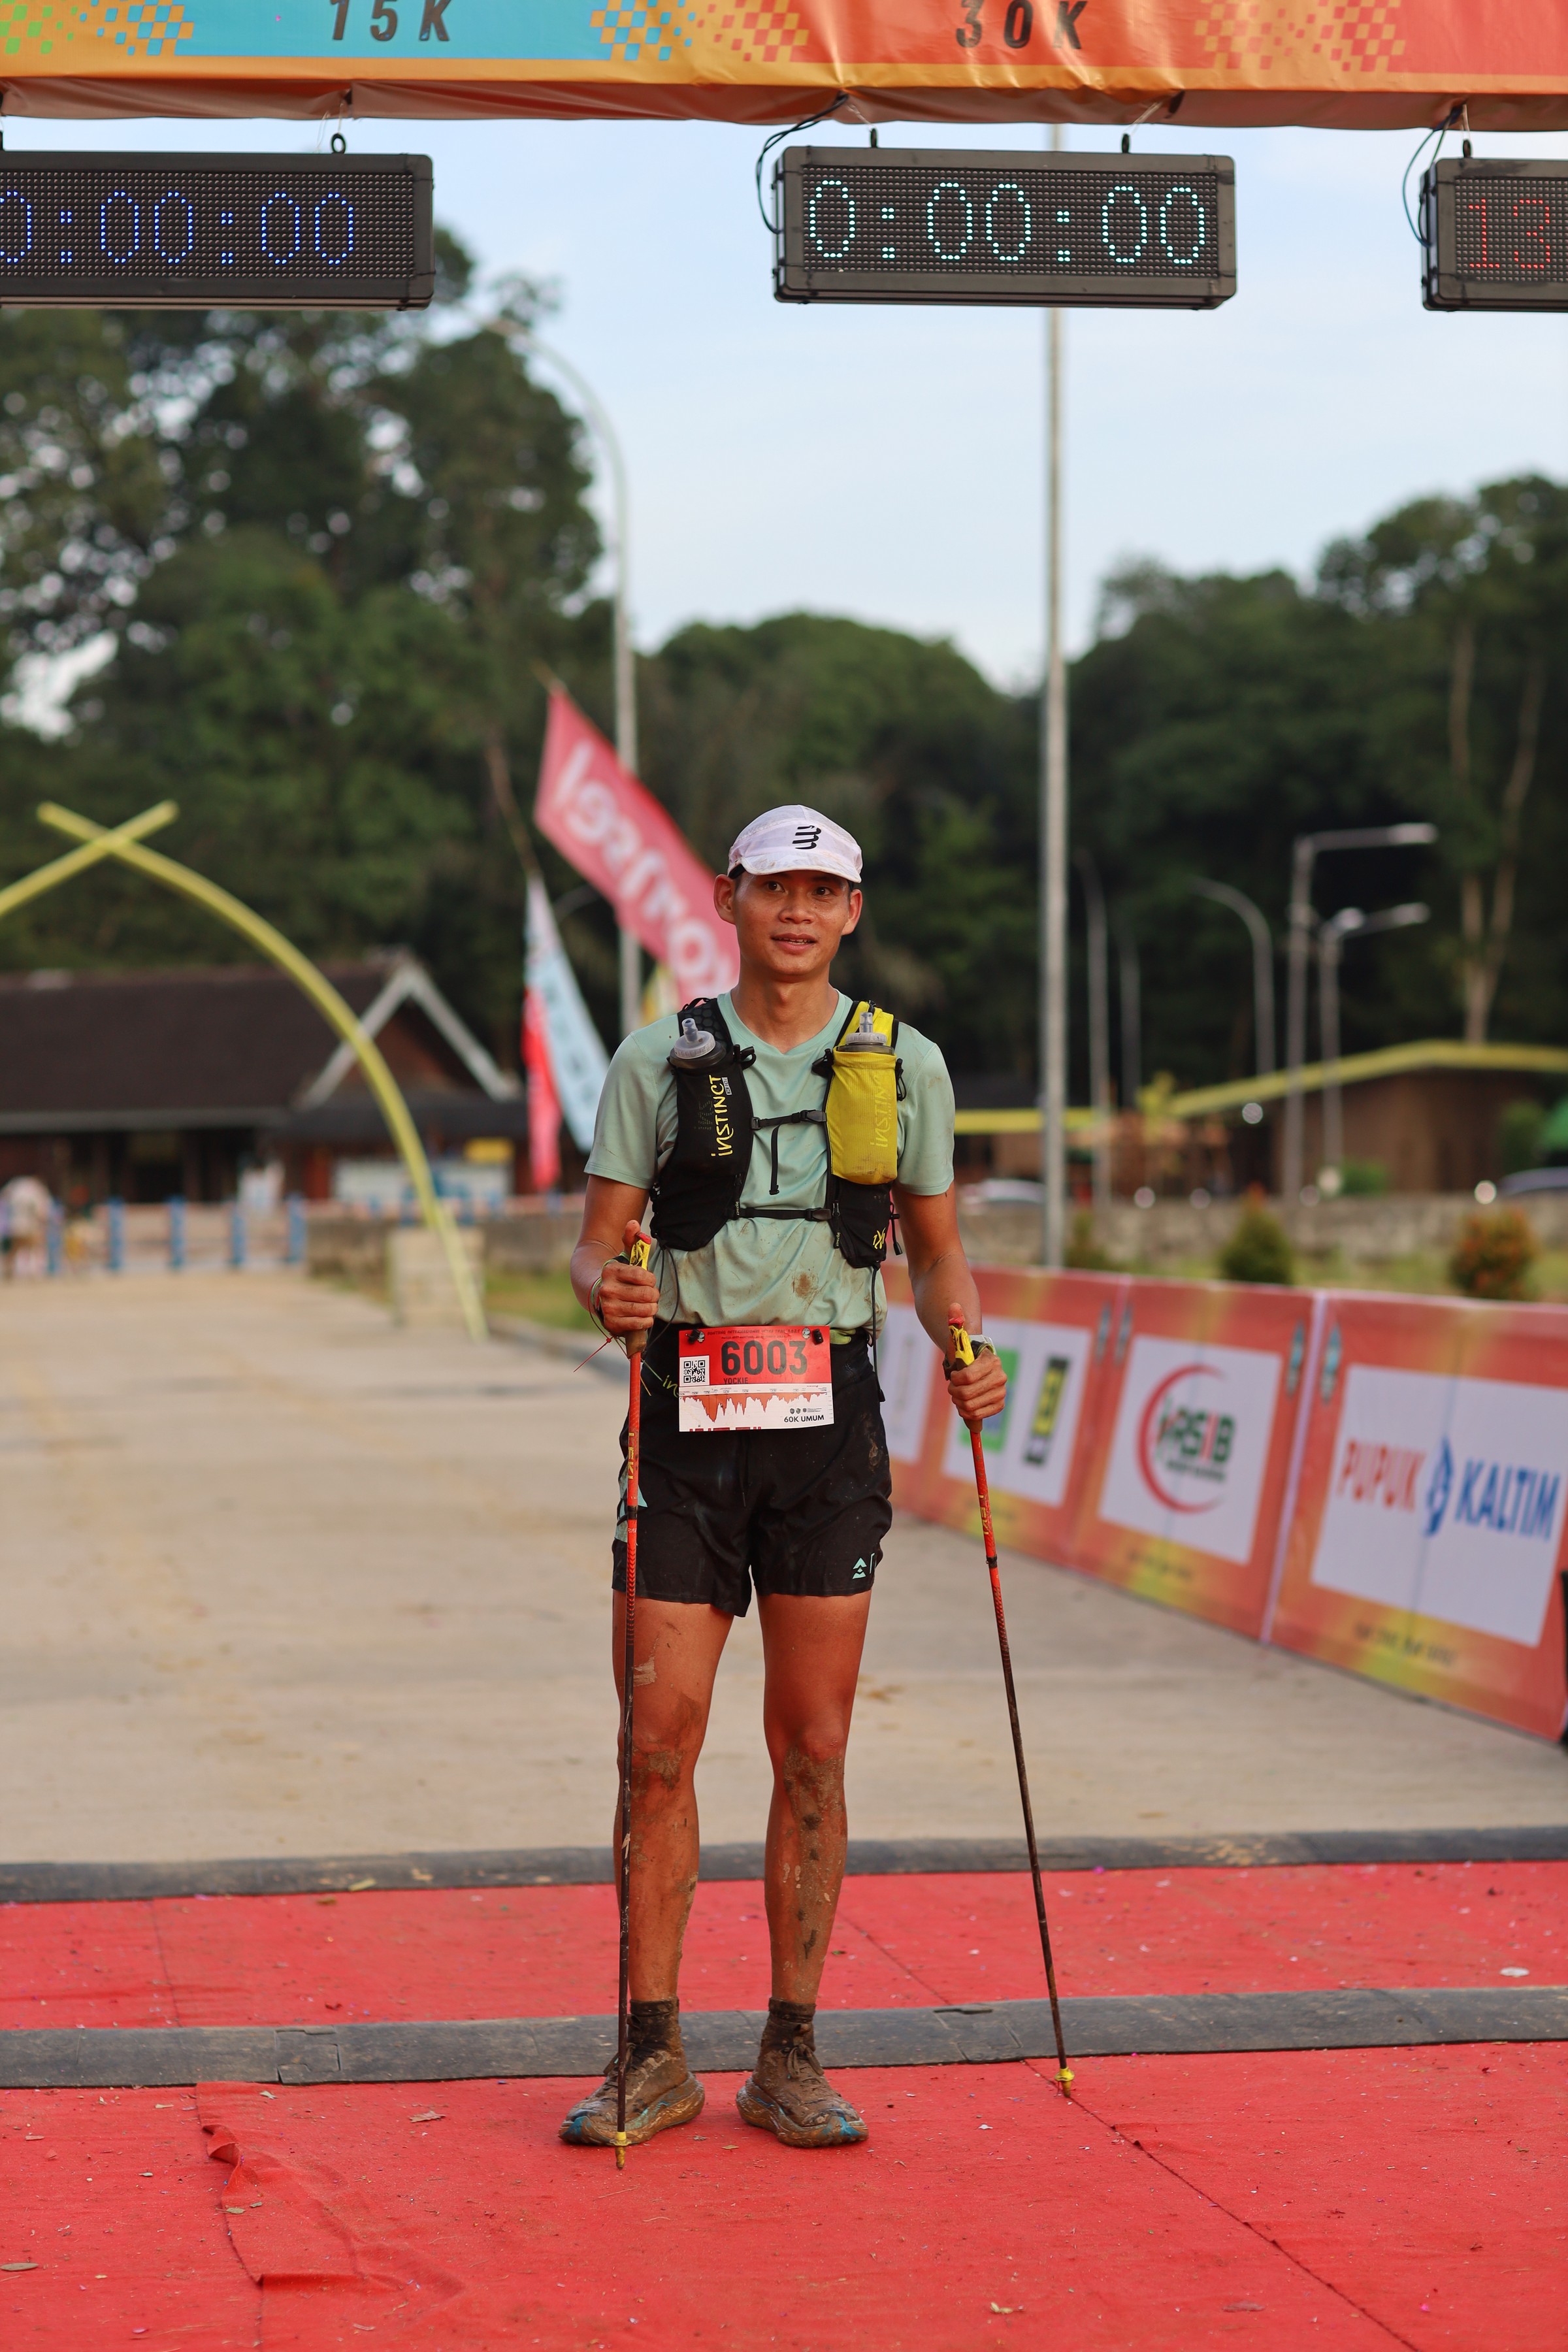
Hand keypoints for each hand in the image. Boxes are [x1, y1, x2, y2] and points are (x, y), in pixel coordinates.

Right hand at [593, 1220, 659, 1338]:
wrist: (597, 1295)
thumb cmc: (618, 1275)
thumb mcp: (624, 1255)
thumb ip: (631, 1239)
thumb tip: (633, 1224)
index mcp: (611, 1271)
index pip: (643, 1276)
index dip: (651, 1279)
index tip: (649, 1280)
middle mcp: (607, 1289)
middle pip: (646, 1294)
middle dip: (654, 1295)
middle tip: (651, 1295)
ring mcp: (608, 1308)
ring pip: (644, 1310)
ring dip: (652, 1308)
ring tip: (649, 1305)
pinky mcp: (611, 1323)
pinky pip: (638, 1324)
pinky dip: (646, 1321)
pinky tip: (644, 1316)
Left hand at [946, 1299, 1006, 1428]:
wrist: (975, 1365)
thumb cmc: (964, 1353)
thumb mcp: (957, 1338)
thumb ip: (955, 1320)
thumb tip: (953, 1305)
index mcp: (991, 1361)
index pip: (968, 1377)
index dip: (955, 1381)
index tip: (952, 1378)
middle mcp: (1000, 1376)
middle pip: (968, 1395)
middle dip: (955, 1393)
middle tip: (952, 1389)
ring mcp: (1001, 1391)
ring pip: (971, 1407)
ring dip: (959, 1404)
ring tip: (958, 1396)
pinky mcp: (999, 1404)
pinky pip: (980, 1415)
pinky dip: (968, 1414)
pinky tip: (965, 1406)